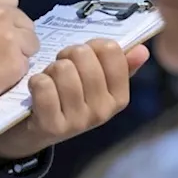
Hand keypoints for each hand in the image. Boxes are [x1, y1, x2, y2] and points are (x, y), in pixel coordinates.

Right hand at [0, 0, 38, 114]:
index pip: (10, 0)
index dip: (6, 16)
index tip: (0, 27)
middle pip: (24, 21)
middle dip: (16, 34)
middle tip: (0, 50)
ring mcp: (10, 37)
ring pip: (30, 43)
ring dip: (19, 53)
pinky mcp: (16, 62)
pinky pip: (25, 65)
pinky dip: (14, 72)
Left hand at [0, 40, 149, 159]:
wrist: (35, 132)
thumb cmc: (67, 98)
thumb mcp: (95, 84)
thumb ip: (119, 66)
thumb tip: (142, 50)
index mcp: (119, 98)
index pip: (111, 51)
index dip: (92, 45)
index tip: (83, 57)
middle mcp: (103, 111)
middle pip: (83, 56)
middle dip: (67, 55)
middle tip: (61, 69)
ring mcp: (79, 121)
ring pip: (63, 69)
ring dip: (50, 69)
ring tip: (50, 81)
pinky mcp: (53, 126)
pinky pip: (44, 86)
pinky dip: (37, 82)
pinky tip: (37, 90)